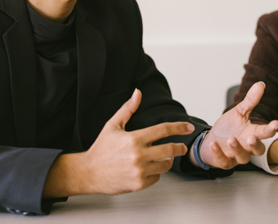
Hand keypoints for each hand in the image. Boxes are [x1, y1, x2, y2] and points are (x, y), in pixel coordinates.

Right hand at [43, 89, 193, 196]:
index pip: (163, 130)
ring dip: (168, 160)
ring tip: (163, 157)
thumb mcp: (112, 125)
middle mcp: (138, 155)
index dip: (179, 127)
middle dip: (179, 147)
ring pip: (166, 165)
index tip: (188, 127)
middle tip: (181, 146)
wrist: (88, 172)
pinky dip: (156, 173)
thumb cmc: (101, 148)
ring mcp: (140, 170)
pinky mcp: (139, 183)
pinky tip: (148, 168)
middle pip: (170, 149)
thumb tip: (138, 93)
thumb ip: (128, 109)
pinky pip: (157, 177)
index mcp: (134, 138)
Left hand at [197, 82, 277, 168]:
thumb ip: (250, 101)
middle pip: (258, 150)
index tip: (276, 123)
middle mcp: (247, 146)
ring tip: (231, 139)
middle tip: (251, 137)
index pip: (264, 132)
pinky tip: (214, 144)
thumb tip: (260, 84)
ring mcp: (236, 156)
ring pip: (242, 157)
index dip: (270, 129)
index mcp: (252, 133)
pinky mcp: (224, 162)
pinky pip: (223, 161)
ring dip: (237, 149)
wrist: (211, 140)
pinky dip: (218, 154)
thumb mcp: (238, 113)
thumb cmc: (228, 128)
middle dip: (255, 144)